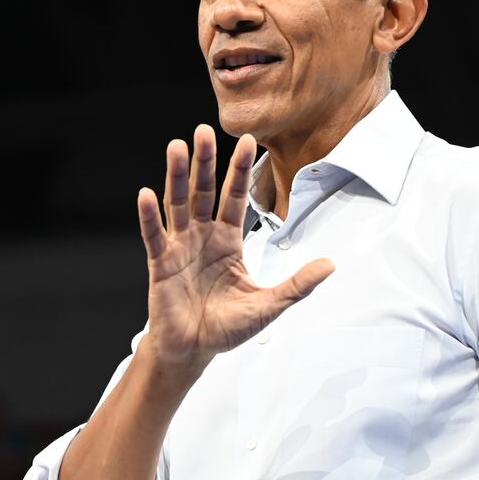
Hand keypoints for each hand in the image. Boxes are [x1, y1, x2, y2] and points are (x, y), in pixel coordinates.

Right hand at [136, 124, 335, 373]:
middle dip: (205, 161)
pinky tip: (147, 194)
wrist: (194, 350)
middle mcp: (203, 236)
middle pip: (204, 191)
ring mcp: (180, 247)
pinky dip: (150, 217)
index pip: (234, 197)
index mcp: (228, 240)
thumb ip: (297, 284)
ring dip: (176, 176)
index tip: (246, 141)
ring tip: (176, 146)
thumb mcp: (269, 305)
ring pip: (178, 205)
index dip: (239, 170)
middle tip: (204, 129)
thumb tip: (331, 265)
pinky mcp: (160, 264)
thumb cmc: (228, 326)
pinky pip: (154, 237)